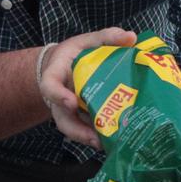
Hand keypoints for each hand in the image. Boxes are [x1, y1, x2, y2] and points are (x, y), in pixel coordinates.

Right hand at [38, 27, 137, 147]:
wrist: (67, 64)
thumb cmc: (77, 52)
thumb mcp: (88, 40)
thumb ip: (107, 37)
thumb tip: (131, 37)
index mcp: (56, 75)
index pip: (50, 86)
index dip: (58, 95)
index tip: (71, 102)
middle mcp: (59, 97)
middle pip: (62, 118)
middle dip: (77, 130)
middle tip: (95, 137)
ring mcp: (67, 111)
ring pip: (73, 129)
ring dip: (88, 138)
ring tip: (106, 144)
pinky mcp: (79, 118)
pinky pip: (84, 130)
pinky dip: (96, 136)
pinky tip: (112, 141)